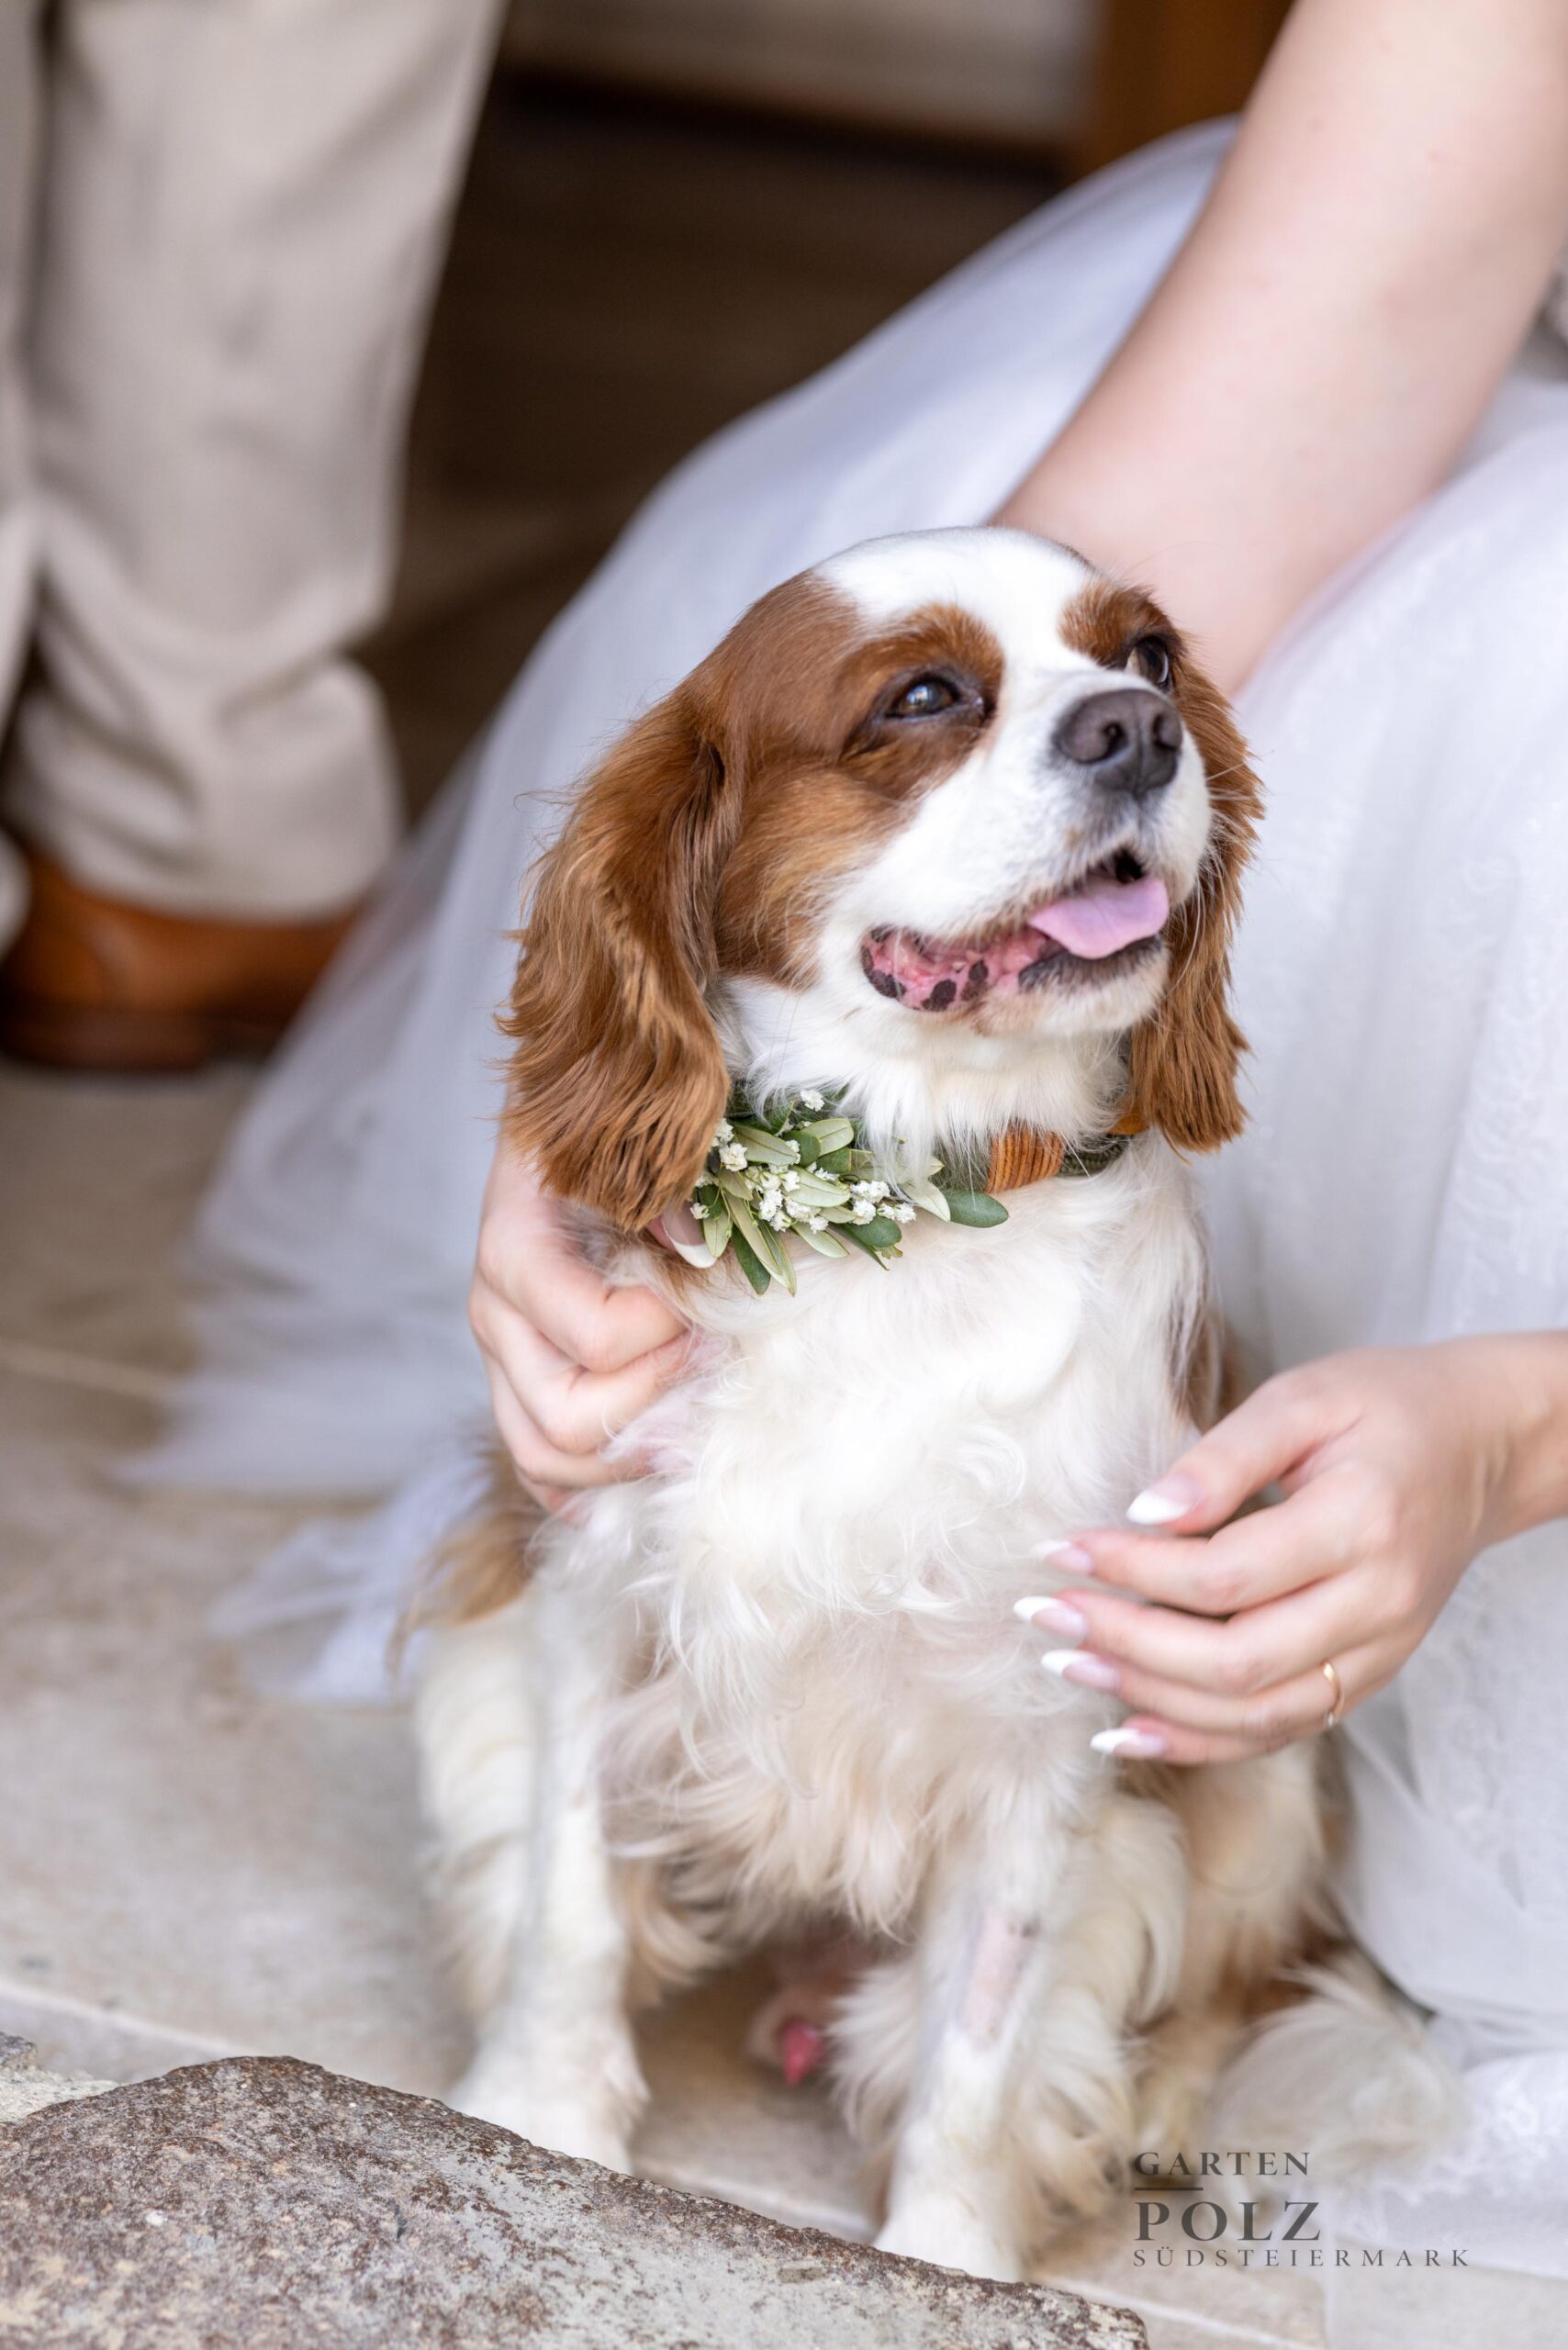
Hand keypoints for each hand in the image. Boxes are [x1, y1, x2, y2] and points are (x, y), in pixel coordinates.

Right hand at [469, 1141, 692, 1510]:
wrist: (568, 1128)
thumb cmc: (609, 1129)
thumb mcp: (638, 1135)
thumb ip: (668, 1188)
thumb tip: (695, 1255)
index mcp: (515, 1249)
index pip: (599, 1339)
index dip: (672, 1333)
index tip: (713, 1295)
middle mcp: (495, 1312)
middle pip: (565, 1421)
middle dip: (655, 1403)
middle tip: (711, 1361)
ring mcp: (502, 1358)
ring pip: (545, 1460)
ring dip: (631, 1454)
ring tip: (692, 1409)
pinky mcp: (518, 1384)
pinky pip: (540, 1469)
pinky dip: (594, 1484)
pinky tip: (651, 1463)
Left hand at [1017, 1338, 1567, 1763]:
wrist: (1484, 1446)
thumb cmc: (1387, 1406)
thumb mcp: (1304, 1398)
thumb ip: (1222, 1458)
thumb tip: (1141, 1514)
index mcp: (1361, 1523)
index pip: (1224, 1574)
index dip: (1131, 1569)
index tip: (1060, 1549)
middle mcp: (1377, 1604)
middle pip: (1233, 1660)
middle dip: (1125, 1643)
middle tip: (1045, 1617)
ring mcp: (1378, 1653)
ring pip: (1253, 1712)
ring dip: (1150, 1699)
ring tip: (1070, 1665)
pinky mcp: (1368, 1677)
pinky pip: (1279, 1729)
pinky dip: (1201, 1739)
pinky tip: (1130, 1728)